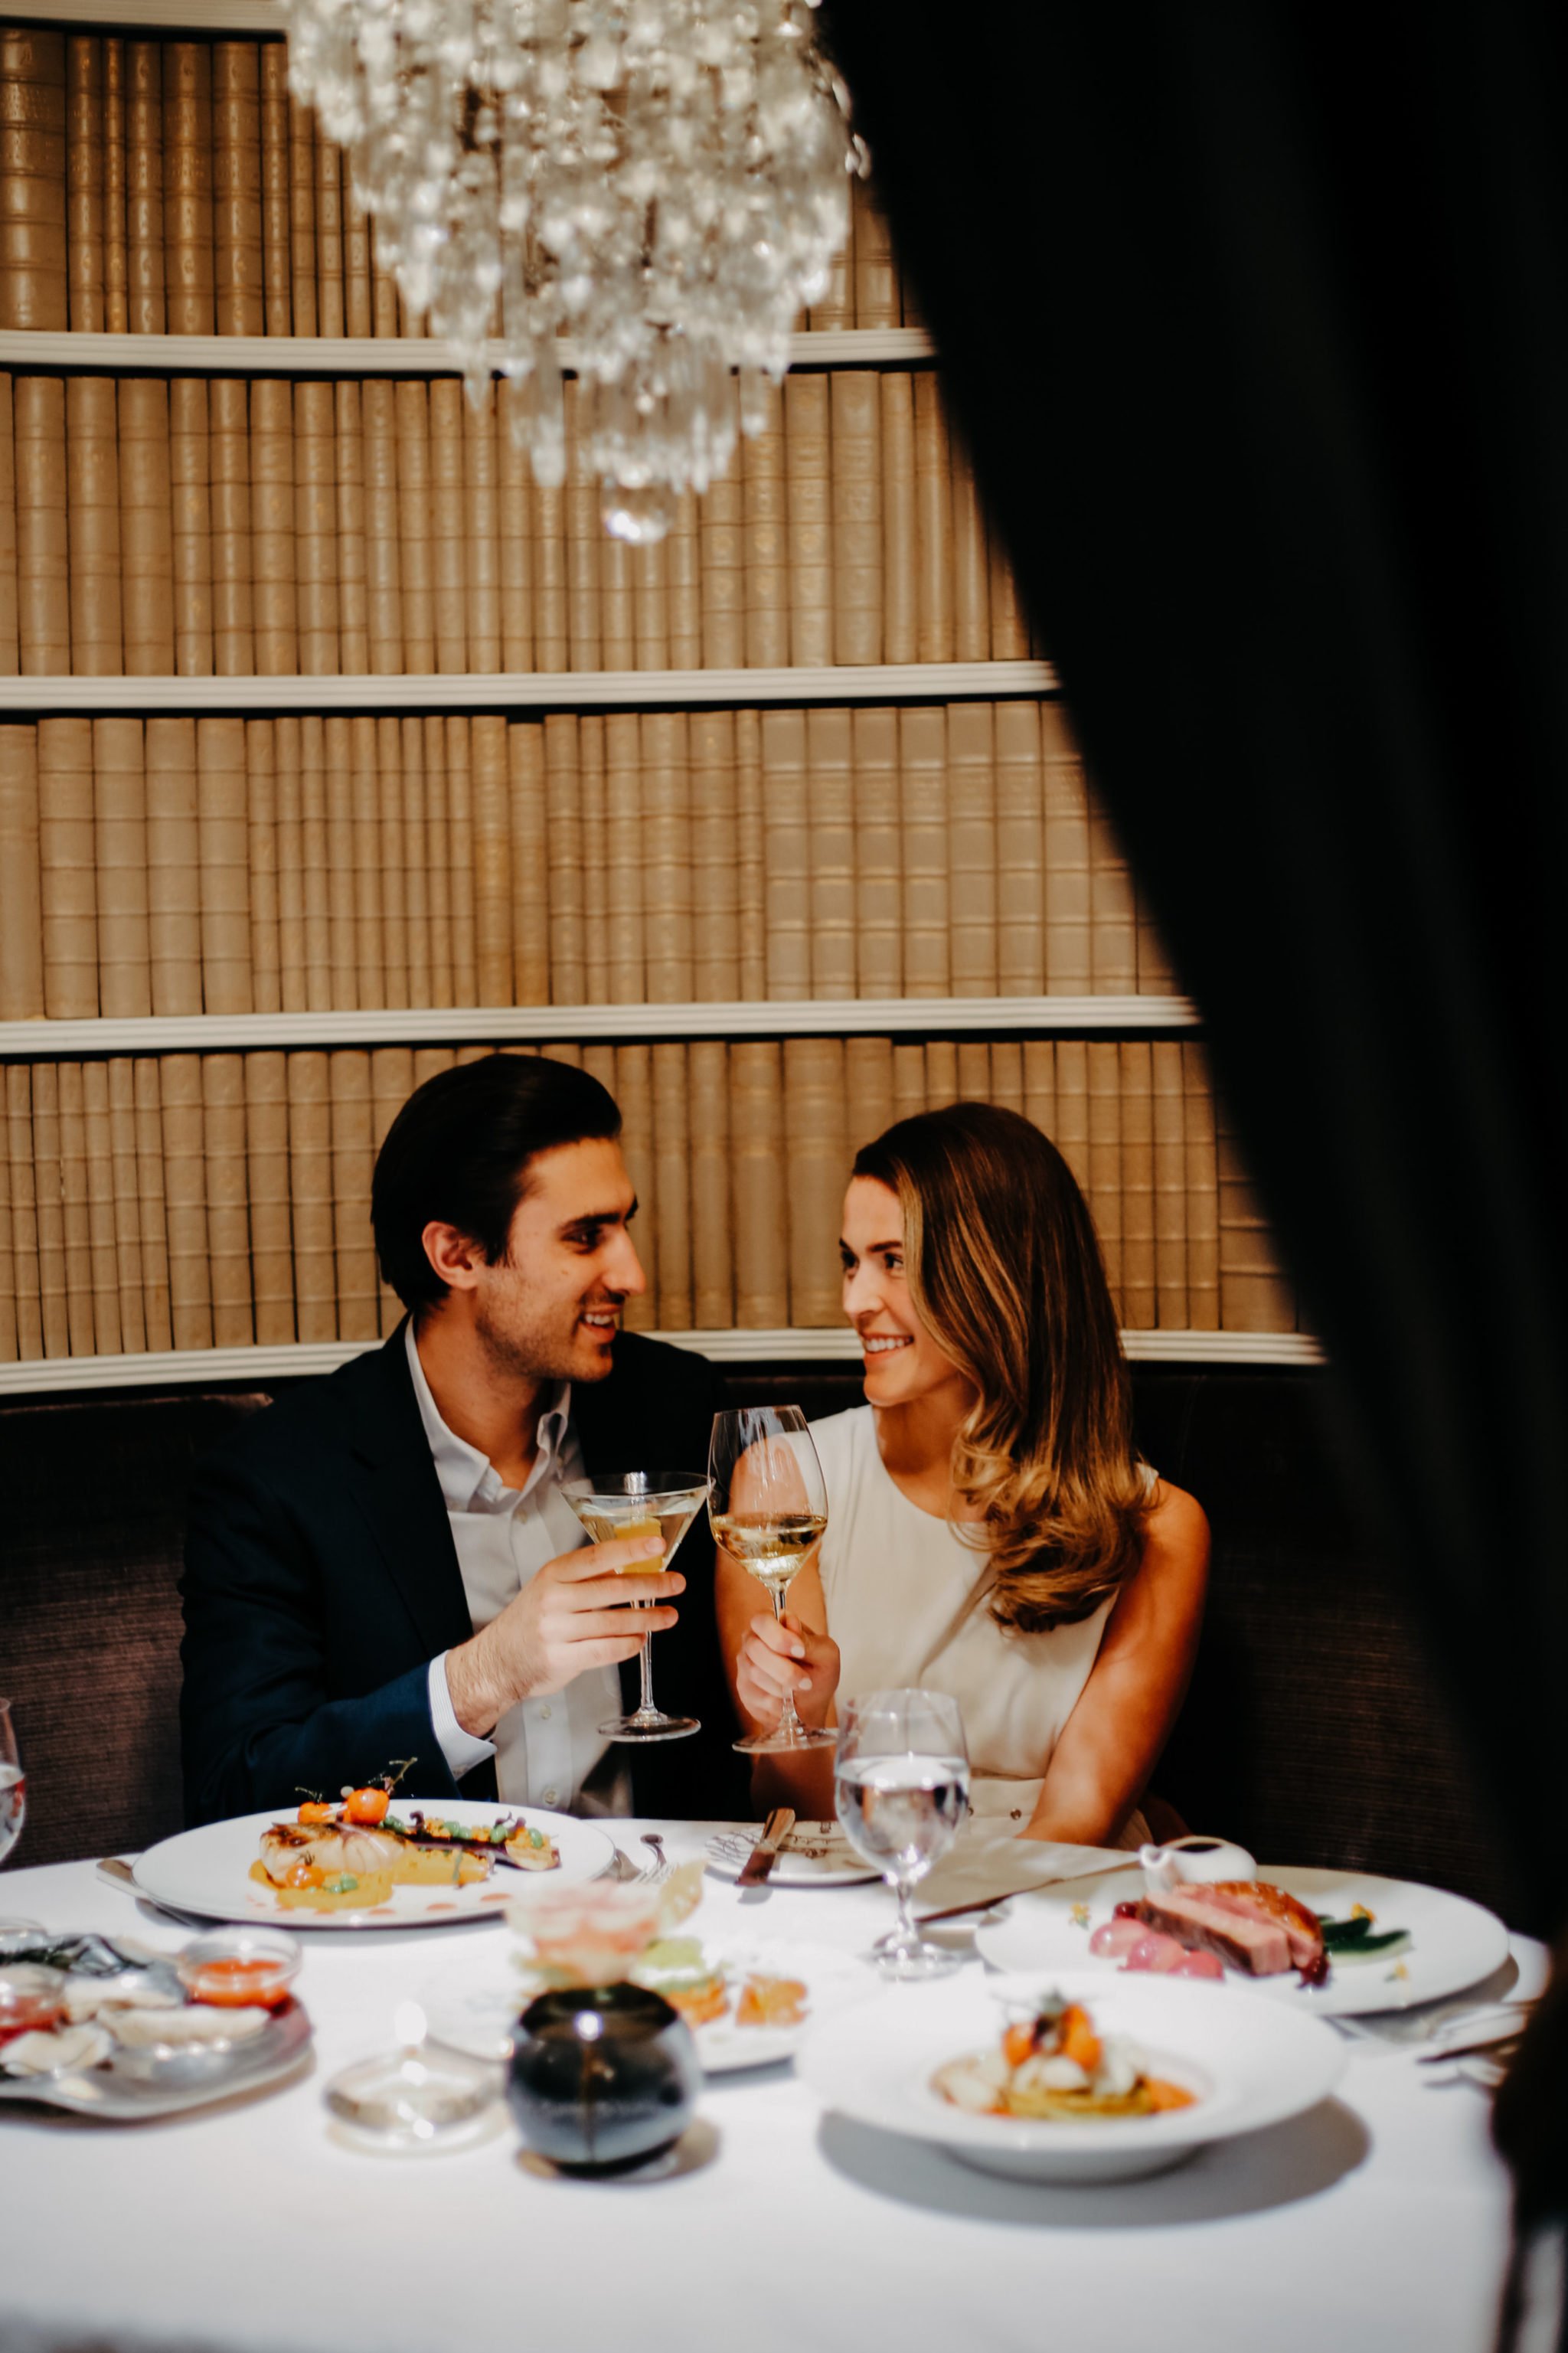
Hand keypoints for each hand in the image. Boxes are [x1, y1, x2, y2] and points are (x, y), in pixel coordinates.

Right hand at [445, 1536, 682, 1734]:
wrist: (498, 1660)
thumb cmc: (532, 1620)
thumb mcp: (551, 1587)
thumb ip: (586, 1578)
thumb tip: (630, 1564)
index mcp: (553, 1574)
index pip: (597, 1556)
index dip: (630, 1549)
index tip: (657, 1544)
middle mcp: (554, 1599)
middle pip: (612, 1589)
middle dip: (651, 1585)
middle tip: (676, 1583)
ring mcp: (556, 1631)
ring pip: (613, 1622)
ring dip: (648, 1619)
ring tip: (669, 1616)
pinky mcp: (561, 1659)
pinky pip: (604, 1651)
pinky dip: (628, 1645)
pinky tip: (641, 1640)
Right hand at [736, 1610, 839, 1732]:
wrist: (810, 1705)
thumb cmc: (819, 1673)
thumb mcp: (825, 1655)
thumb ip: (809, 1640)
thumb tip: (791, 1626)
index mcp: (774, 1622)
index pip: (763, 1621)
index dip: (779, 1637)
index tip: (800, 1651)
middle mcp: (754, 1639)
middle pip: (755, 1649)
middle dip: (783, 1669)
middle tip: (806, 1682)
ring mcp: (745, 1663)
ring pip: (755, 1673)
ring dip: (782, 1686)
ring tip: (799, 1689)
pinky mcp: (744, 1687)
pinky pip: (754, 1695)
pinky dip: (776, 1701)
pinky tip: (787, 1700)